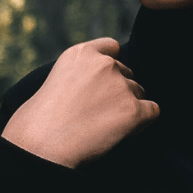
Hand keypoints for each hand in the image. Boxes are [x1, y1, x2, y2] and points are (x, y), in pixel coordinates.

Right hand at [1, 38, 159, 167]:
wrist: (41, 144)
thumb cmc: (40, 120)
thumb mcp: (55, 79)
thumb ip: (82, 73)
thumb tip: (103, 86)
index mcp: (82, 53)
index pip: (112, 48)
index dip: (111, 67)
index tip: (102, 85)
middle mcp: (105, 64)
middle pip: (127, 74)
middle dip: (118, 91)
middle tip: (97, 113)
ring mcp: (121, 86)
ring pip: (138, 93)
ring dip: (127, 107)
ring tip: (102, 126)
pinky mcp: (133, 110)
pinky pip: (152, 111)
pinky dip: (143, 122)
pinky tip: (123, 132)